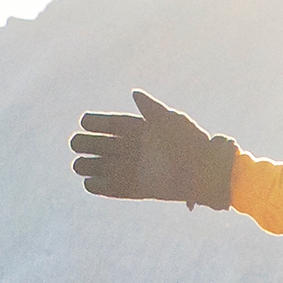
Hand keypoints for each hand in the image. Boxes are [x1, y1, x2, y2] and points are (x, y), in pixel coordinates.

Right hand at [70, 90, 237, 207]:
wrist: (208, 171)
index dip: (100, 123)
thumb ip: (151, 109)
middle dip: (91, 145)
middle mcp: (142, 150)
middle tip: (74, 143)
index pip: (117, 125)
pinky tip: (88, 184)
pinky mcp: (146, 189)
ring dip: (93, 167)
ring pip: (111, 168)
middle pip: (110, 147)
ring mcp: (143, 170)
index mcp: (146, 131)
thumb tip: (135, 94)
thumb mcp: (171, 121)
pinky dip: (105, 188)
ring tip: (76, 166)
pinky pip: (121, 188)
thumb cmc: (192, 142)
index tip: (84, 121)